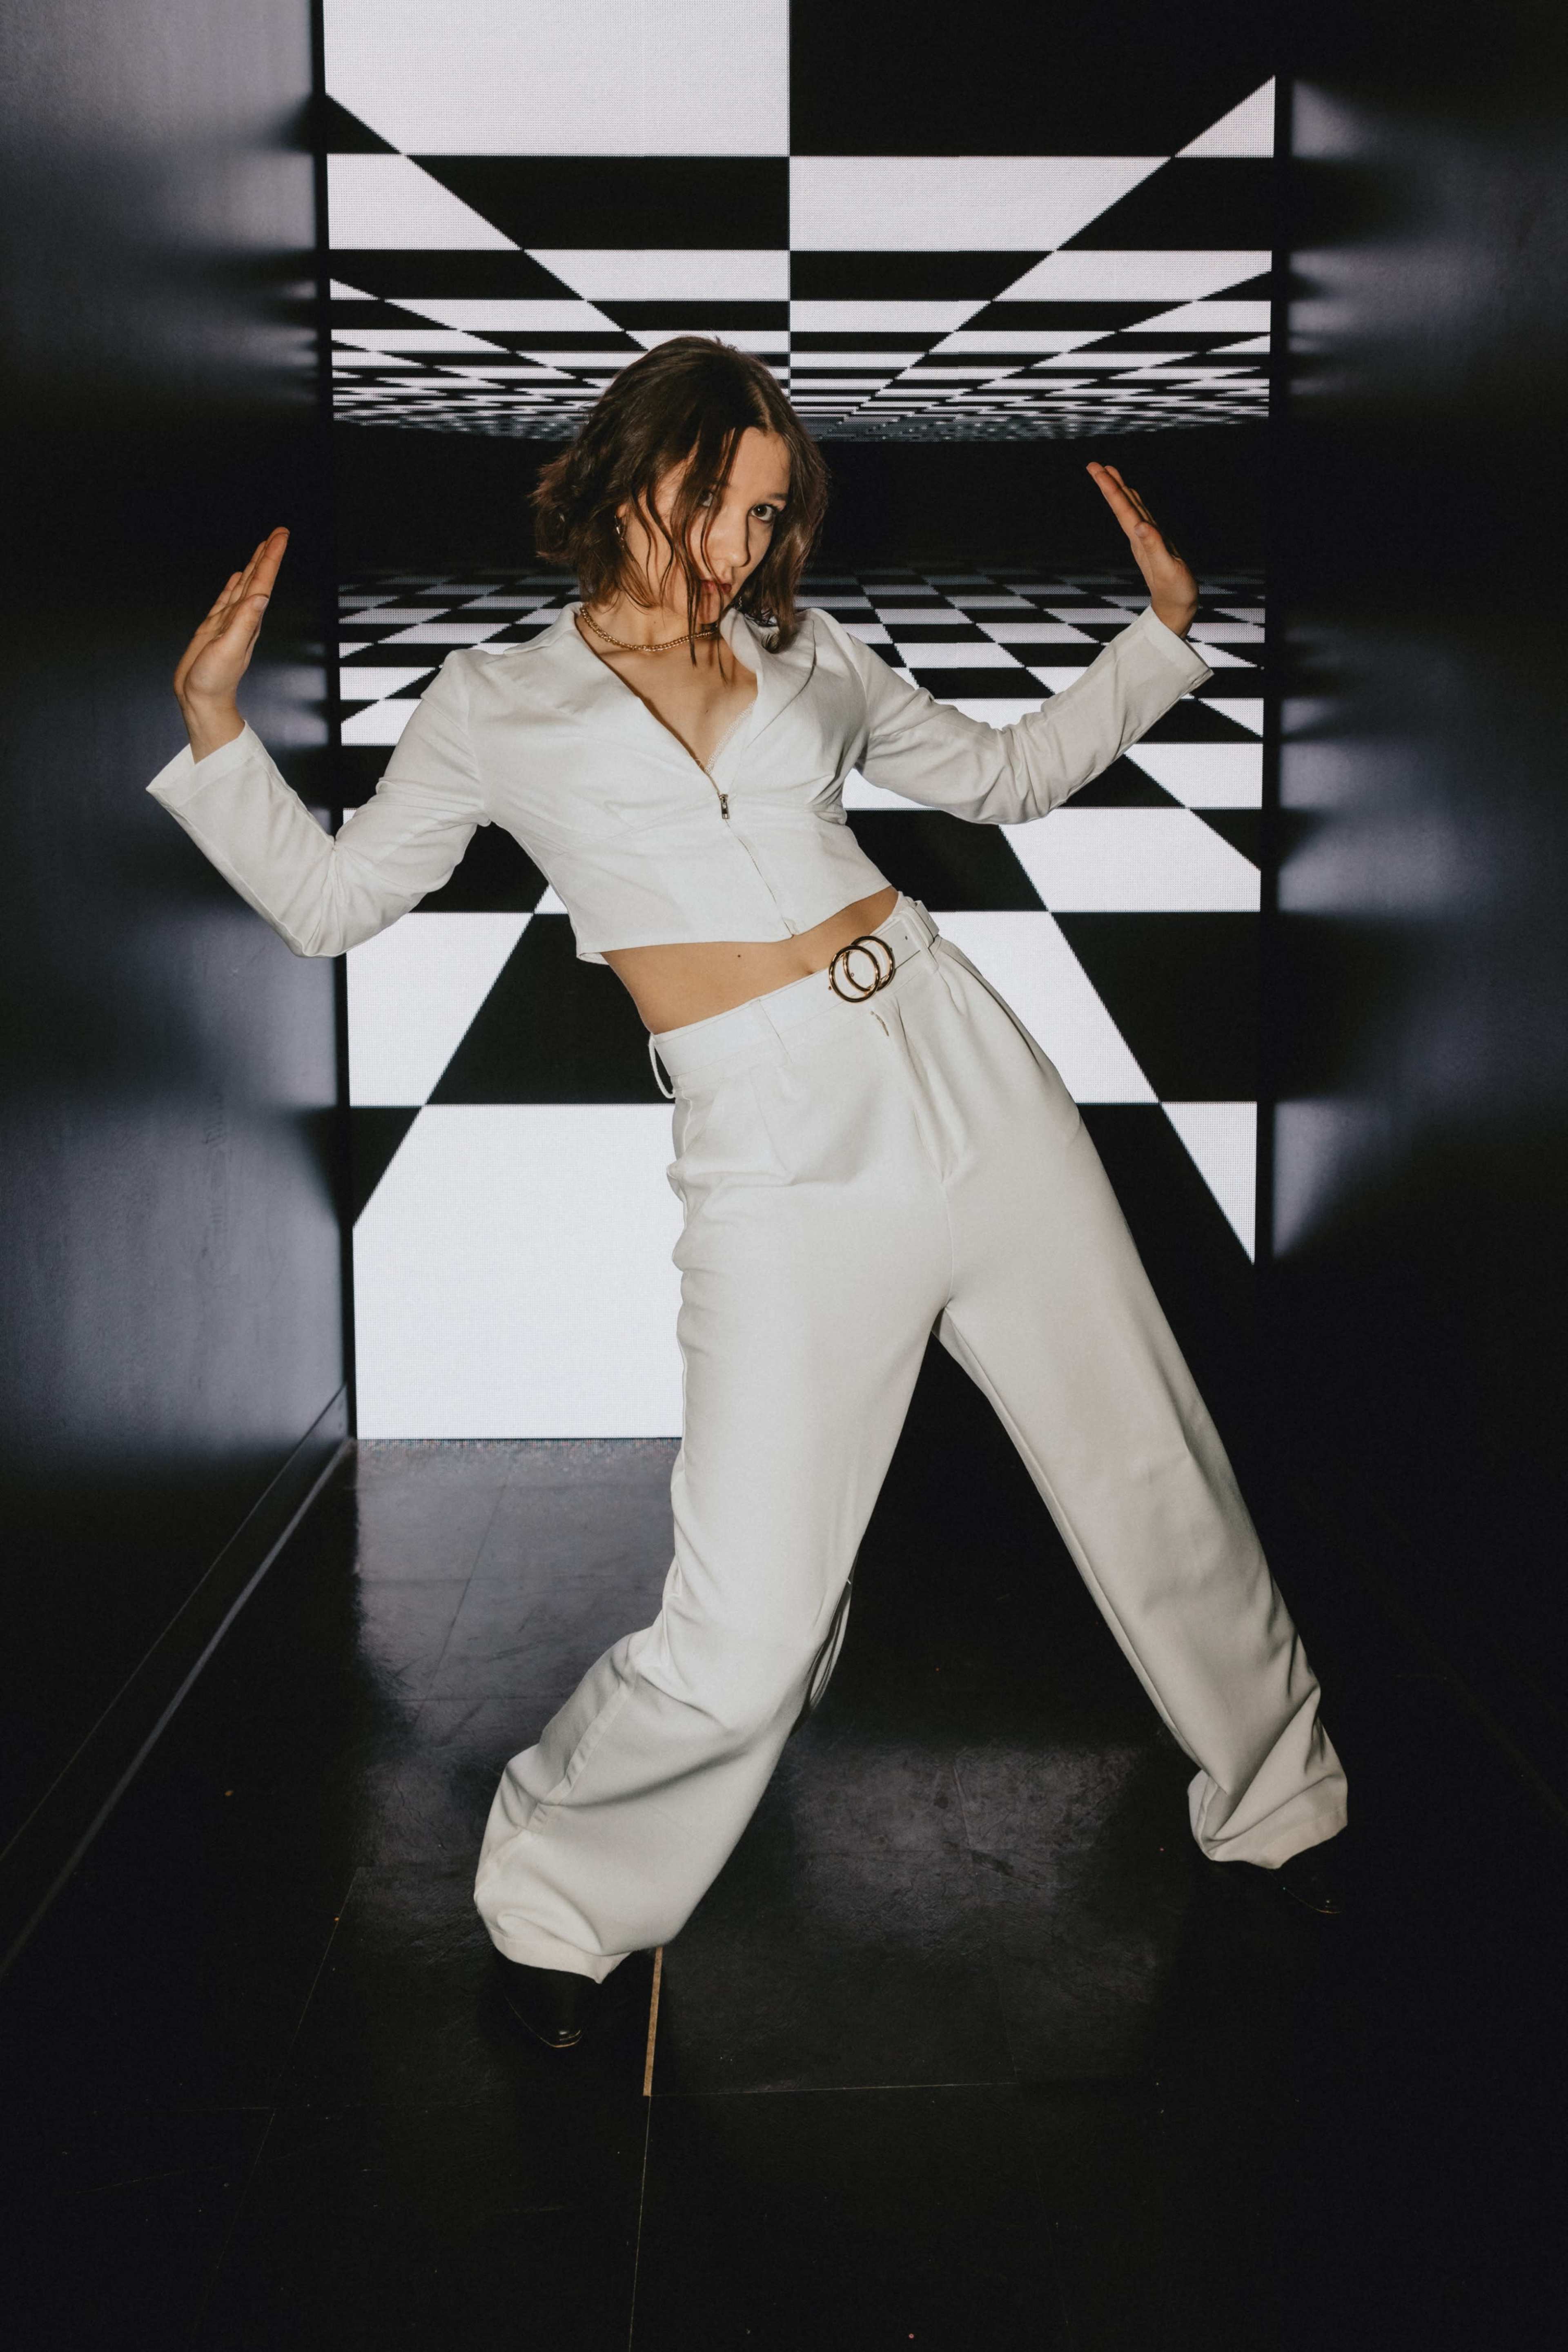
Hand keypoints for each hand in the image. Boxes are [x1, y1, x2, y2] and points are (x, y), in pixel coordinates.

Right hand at [173, 527, 288, 758]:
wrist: (201, 699)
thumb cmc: (214, 681)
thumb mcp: (229, 649)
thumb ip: (243, 623)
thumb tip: (258, 596)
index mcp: (247, 620)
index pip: (263, 582)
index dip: (271, 558)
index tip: (280, 536)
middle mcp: (242, 617)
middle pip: (258, 578)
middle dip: (268, 554)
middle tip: (279, 532)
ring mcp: (229, 621)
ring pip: (245, 585)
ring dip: (254, 565)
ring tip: (263, 547)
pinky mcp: (215, 627)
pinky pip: (227, 599)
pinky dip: (234, 585)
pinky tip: (239, 576)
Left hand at [1085, 464, 1196, 636]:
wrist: (1176, 610)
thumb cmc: (1175, 592)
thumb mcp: (1168, 569)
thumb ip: (1156, 546)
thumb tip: (1141, 524)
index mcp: (1140, 540)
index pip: (1122, 509)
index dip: (1110, 488)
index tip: (1097, 470)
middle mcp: (1139, 537)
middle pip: (1121, 505)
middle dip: (1109, 483)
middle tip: (1094, 464)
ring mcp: (1146, 539)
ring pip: (1130, 508)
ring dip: (1119, 490)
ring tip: (1110, 472)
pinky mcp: (1155, 542)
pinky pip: (1142, 515)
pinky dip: (1134, 502)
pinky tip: (1132, 496)